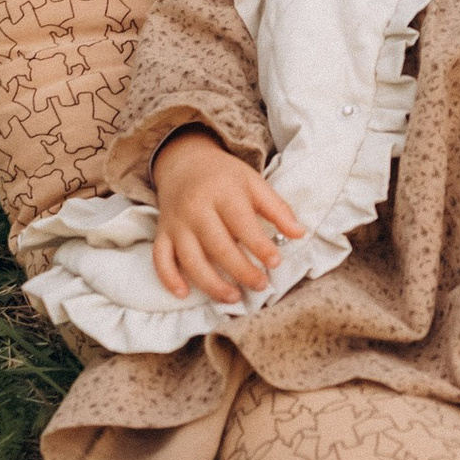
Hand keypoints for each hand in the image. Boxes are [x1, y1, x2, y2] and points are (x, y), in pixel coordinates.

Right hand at [150, 129, 303, 304]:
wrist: (185, 162)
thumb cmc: (225, 177)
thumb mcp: (254, 183)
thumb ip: (277, 208)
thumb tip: (299, 234)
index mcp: (222, 192)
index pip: (242, 223)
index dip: (259, 245)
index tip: (276, 262)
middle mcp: (196, 208)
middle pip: (217, 246)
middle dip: (241, 270)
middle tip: (261, 285)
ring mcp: (176, 223)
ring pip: (190, 259)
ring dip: (211, 283)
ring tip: (233, 297)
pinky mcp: (163, 234)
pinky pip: (160, 259)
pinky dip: (168, 278)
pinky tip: (183, 293)